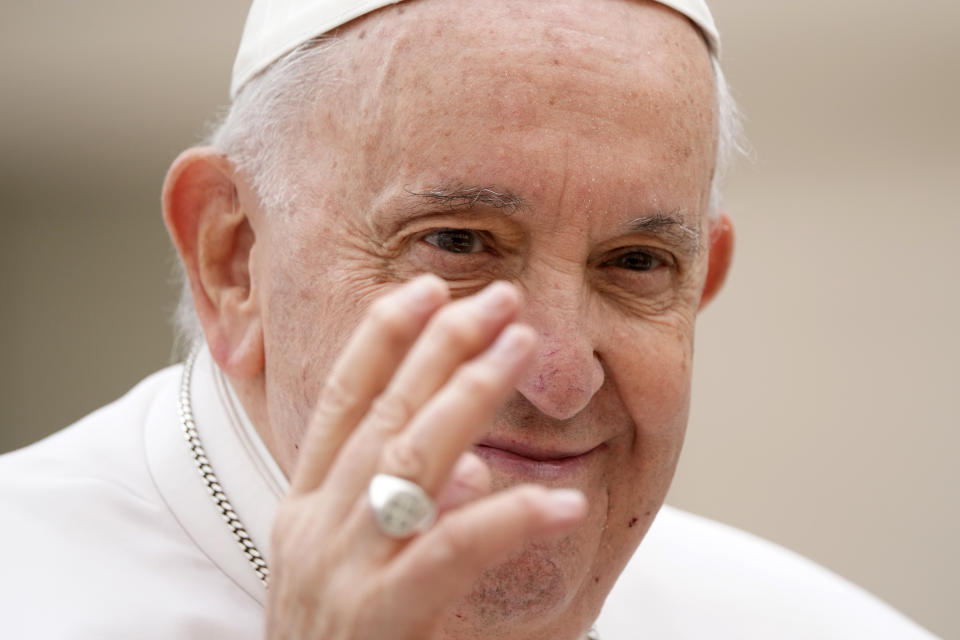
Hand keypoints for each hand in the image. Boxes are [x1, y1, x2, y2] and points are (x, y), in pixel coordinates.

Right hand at [265, 275, 587, 638]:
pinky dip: (506, 519)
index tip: (426, 287)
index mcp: (306, 509)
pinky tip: (561, 500)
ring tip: (520, 349)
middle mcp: (315, 527)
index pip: (340, 400)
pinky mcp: (378, 620)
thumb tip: (472, 467)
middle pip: (383, 412)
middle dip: (440, 345)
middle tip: (499, 299)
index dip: (382, 337)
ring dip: (468, 395)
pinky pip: (449, 552)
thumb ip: (407, 514)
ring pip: (410, 459)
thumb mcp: (357, 570)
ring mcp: (341, 571)